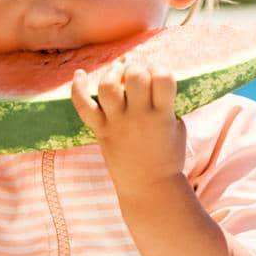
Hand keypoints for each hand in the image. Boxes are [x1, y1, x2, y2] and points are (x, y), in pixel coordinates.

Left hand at [71, 58, 187, 197]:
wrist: (149, 187)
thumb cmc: (168, 156)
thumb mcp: (177, 127)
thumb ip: (167, 104)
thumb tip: (153, 78)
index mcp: (162, 115)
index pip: (163, 77)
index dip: (161, 68)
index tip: (159, 75)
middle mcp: (139, 117)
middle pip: (135, 77)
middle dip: (137, 68)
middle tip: (138, 74)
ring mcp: (117, 123)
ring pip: (108, 87)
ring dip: (113, 72)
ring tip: (118, 72)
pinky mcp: (100, 131)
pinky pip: (83, 106)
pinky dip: (78, 87)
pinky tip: (81, 74)